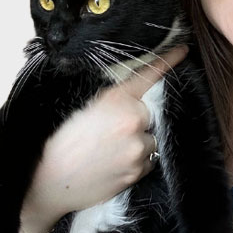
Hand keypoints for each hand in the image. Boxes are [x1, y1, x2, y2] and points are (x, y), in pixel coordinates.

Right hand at [23, 46, 187, 223]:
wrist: (49, 182)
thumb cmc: (59, 144)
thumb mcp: (82, 109)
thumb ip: (111, 101)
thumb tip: (130, 102)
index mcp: (117, 99)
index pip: (149, 75)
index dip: (168, 61)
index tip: (184, 50)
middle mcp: (133, 120)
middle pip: (148, 115)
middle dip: (134, 121)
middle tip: (106, 134)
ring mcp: (138, 148)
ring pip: (149, 139)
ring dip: (135, 143)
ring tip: (108, 152)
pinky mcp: (138, 172)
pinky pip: (147, 161)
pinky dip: (135, 162)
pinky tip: (112, 165)